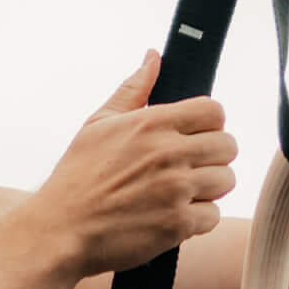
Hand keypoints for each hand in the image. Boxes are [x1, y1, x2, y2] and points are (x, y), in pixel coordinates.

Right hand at [40, 51, 237, 276]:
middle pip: (228, 146)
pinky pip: (213, 215)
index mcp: (151, 123)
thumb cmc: (77, 178)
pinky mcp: (178, 224)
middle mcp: (168, 153)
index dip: (210, 124)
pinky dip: (198, 220)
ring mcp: (176, 189)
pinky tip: (172, 217)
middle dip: (213, 157)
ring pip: (225, 180)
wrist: (60, 231)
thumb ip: (132, 91)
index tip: (196, 137)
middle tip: (190, 169)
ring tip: (180, 194)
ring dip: (208, 189)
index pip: (214, 111)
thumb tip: (153, 58)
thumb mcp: (98, 125)